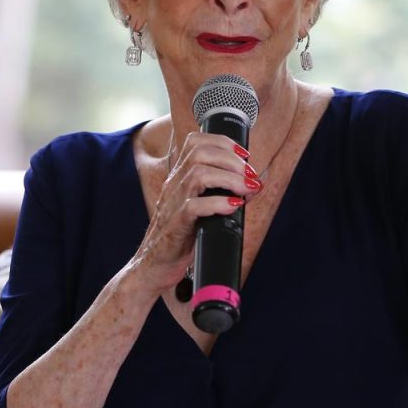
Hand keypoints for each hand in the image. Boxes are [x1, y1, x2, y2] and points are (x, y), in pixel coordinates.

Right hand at [131, 130, 261, 290]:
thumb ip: (219, 191)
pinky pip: (193, 206)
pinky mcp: (175, 225)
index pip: (195, 141)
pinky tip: (233, 206)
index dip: (223, 142)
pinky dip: (218, 203)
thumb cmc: (182, 235)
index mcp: (179, 176)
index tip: (245, 155)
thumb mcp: (200, 205)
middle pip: (199, 152)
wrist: (155, 266)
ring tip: (247, 190)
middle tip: (250, 177)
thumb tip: (253, 184)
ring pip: (198, 174)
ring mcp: (173, 203)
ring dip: (230, 178)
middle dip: (232, 160)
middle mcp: (174, 184)